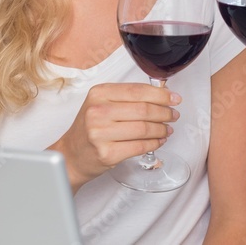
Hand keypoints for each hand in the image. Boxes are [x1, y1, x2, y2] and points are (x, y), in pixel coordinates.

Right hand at [50, 82, 180, 190]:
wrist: (71, 154)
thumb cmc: (90, 128)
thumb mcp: (102, 103)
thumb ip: (127, 97)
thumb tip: (161, 94)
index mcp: (99, 93)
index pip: (137, 91)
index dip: (160, 95)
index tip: (173, 98)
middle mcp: (98, 111)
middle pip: (143, 110)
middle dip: (164, 113)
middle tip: (173, 115)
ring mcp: (101, 133)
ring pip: (143, 129)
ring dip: (161, 129)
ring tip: (167, 129)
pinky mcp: (107, 153)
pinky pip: (139, 147)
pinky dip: (154, 144)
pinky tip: (158, 141)